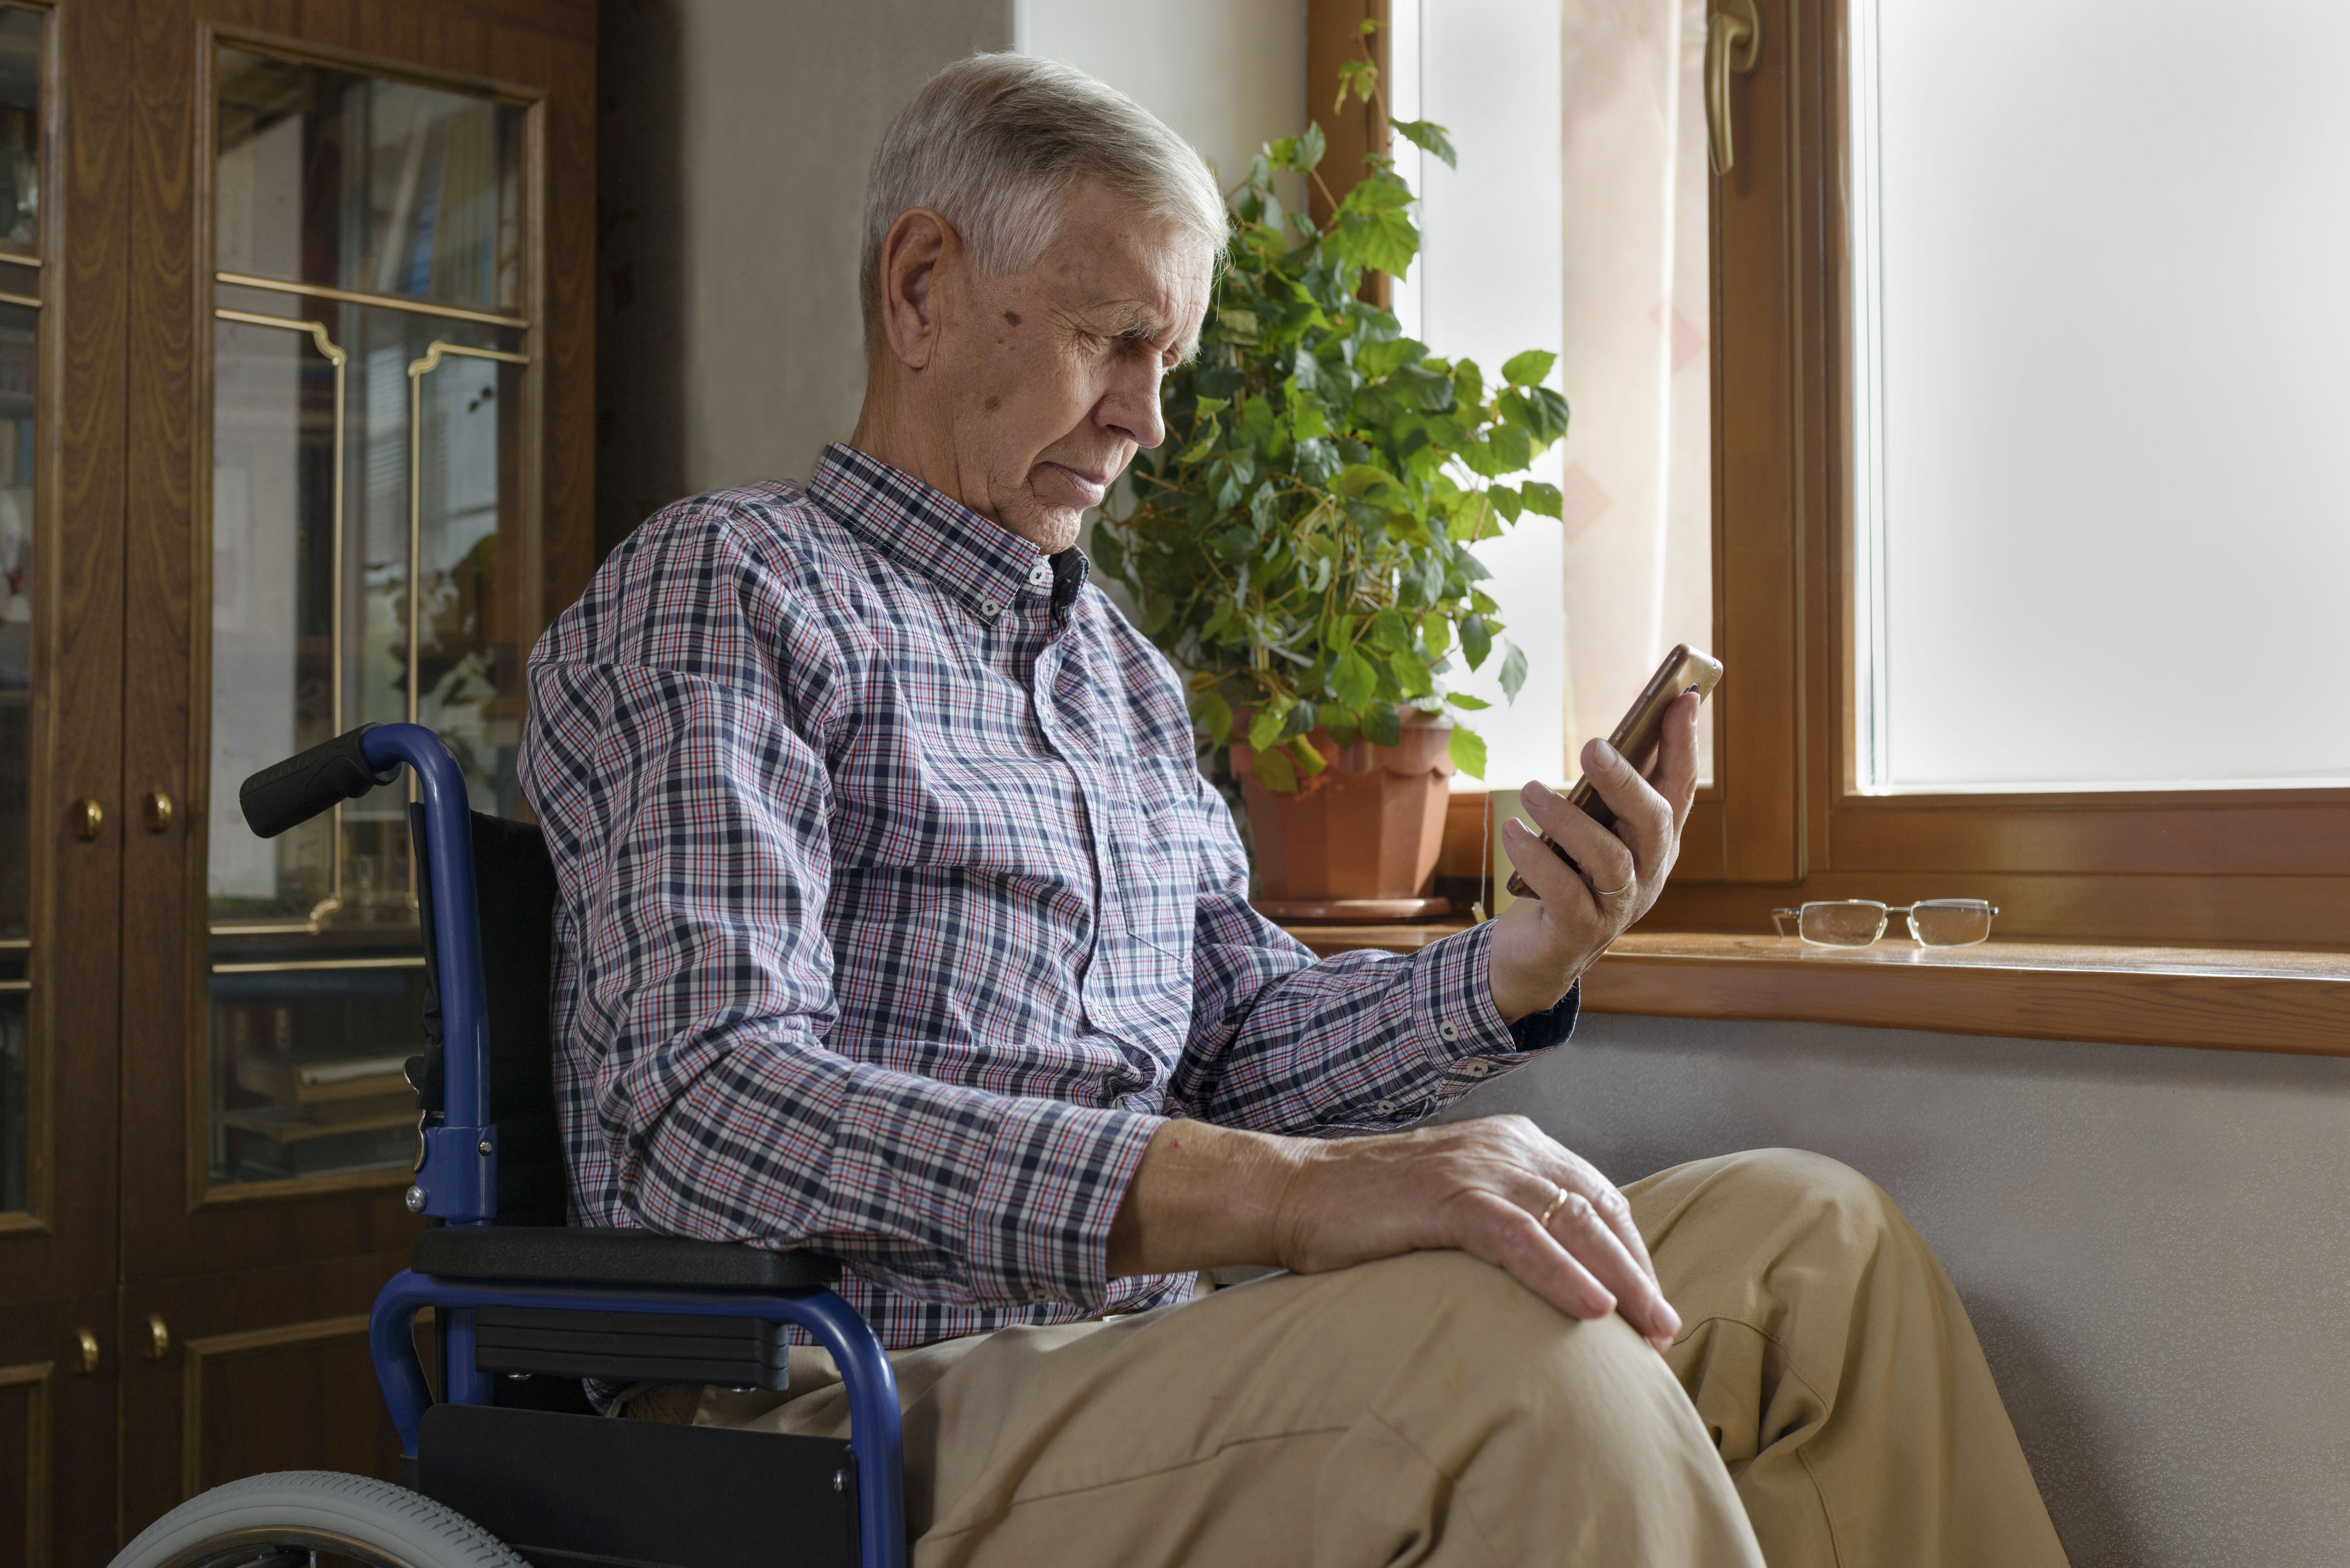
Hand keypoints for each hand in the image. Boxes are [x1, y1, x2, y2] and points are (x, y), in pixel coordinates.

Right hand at [1106, 1115, 1678, 1350]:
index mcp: (1513, 1143)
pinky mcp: (1448, 1195)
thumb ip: (1505, 1222)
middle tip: (1666, 1330)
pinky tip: (1593, 1311)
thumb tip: (1555, 1274)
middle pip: (1596, 1210)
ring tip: (1651, 1330)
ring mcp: (1477, 1166)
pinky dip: (1561, 1274)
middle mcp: (1507, 1145)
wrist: (1294, 1193)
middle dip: (1636, 1272)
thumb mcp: (1454, 1206)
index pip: (1596, 1197)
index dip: (1630, 1252)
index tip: (1651, 1305)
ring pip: (1571, 1223)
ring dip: (1619, 1281)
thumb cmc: (1370, 1214)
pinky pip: (1520, 1238)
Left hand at [1486, 692, 1699, 1019]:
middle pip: (1654, 822)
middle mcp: (1648, 874)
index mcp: (1655, 843)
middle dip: (1627, 781)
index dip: (1683, 745)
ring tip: (1530, 791)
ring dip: (1568, 819)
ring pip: (1610, 858)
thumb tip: (1602, 743)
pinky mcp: (1581, 931)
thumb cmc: (1565, 878)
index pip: (1679, 788)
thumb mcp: (1588, 832)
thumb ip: (1601, 797)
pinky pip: (1564, 891)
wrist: (1538, 955)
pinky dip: (1536, 859)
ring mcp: (1619, 907)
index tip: (1681, 697)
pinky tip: (1512, 832)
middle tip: (1592, 747)